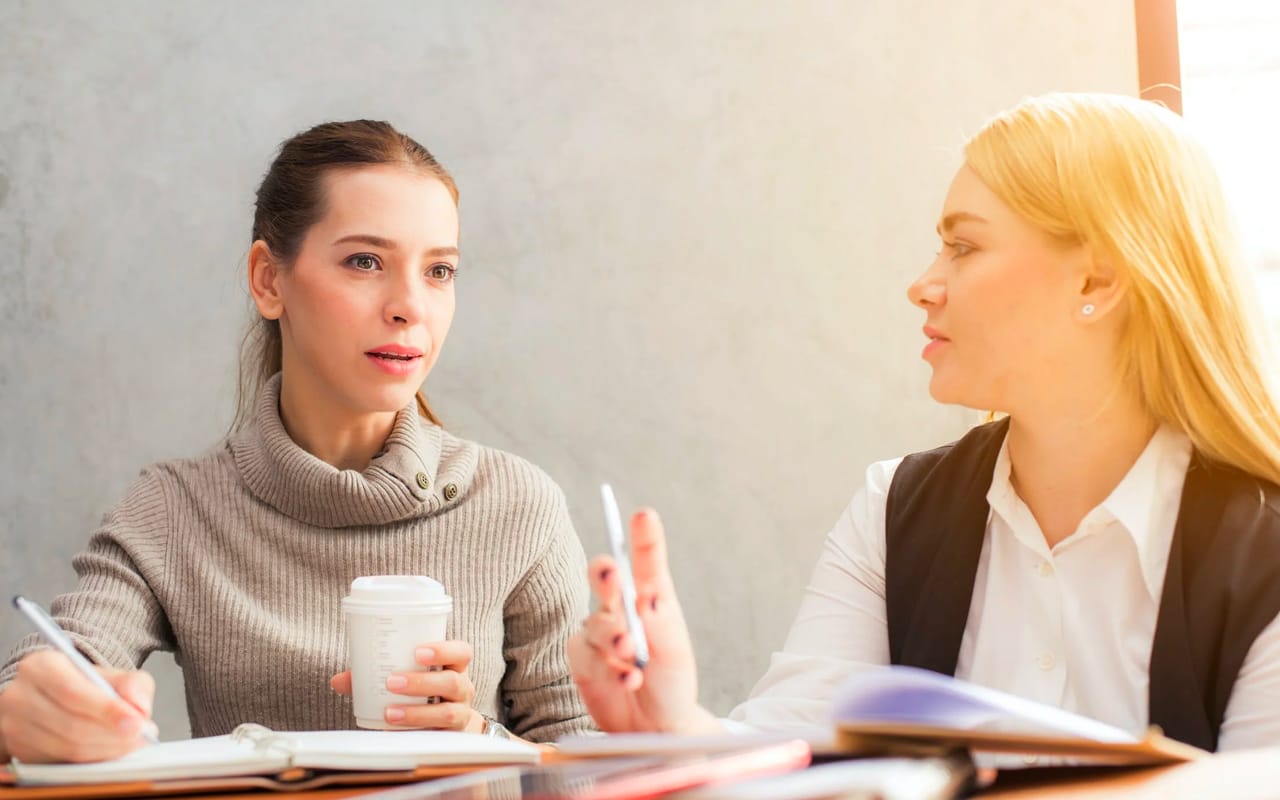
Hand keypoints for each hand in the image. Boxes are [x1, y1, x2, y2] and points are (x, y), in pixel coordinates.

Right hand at [0, 650, 156, 762]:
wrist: (56, 696)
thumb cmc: (85, 685)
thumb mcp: (113, 674)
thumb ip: (133, 684)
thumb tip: (139, 708)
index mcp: (41, 666)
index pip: (73, 692)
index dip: (107, 711)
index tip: (137, 723)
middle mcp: (20, 695)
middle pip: (71, 725)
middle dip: (113, 735)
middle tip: (141, 736)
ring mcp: (15, 726)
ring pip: (67, 747)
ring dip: (106, 750)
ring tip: (131, 743)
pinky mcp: (20, 750)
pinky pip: (61, 762)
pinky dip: (92, 760)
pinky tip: (111, 751)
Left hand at [330, 640, 482, 732]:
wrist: (446, 724)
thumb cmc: (423, 691)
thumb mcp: (408, 676)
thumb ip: (375, 676)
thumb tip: (339, 680)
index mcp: (454, 666)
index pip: (461, 652)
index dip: (444, 650)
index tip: (418, 652)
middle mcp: (462, 689)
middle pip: (453, 682)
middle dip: (422, 682)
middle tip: (392, 682)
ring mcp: (460, 714)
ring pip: (447, 713)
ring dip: (416, 712)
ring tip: (389, 712)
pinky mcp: (451, 737)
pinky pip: (438, 737)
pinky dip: (415, 733)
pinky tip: (394, 732)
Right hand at [567, 508, 720, 733]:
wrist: (655, 726)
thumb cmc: (670, 682)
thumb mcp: (674, 652)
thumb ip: (660, 624)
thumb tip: (647, 595)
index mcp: (651, 598)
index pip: (646, 563)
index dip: (644, 538)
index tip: (644, 516)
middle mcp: (621, 609)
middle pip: (605, 578)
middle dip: (606, 575)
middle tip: (613, 577)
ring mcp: (598, 632)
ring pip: (595, 623)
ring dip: (613, 638)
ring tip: (631, 656)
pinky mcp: (581, 658)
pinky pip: (586, 655)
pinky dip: (607, 669)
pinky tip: (627, 679)